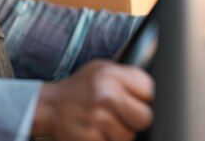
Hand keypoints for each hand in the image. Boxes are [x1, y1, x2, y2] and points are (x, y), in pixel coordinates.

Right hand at [31, 59, 153, 140]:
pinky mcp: (91, 139)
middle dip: (135, 119)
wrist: (49, 106)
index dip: (144, 97)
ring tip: (106, 122)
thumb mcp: (101, 70)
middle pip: (145, 117)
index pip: (149, 90)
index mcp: (109, 75)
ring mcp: (97, 120)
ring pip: (130, 136)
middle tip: (122, 114)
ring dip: (120, 133)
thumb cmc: (80, 88)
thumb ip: (127, 78)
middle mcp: (104, 95)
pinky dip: (107, 140)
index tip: (135, 98)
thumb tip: (155, 92)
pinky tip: (97, 130)